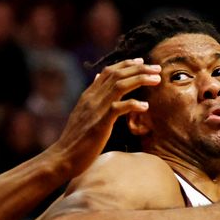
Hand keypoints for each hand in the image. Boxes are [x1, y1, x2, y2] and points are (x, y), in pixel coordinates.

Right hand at [48, 58, 161, 176]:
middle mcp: (91, 98)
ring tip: (156, 80)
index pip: (108, 71)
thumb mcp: (82, 113)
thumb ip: (92, 97)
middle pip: (117, 74)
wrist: (63, 157)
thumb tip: (97, 78)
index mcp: (88, 95)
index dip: (127, 64)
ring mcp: (95, 109)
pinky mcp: (99, 124)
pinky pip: (118, 108)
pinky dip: (133, 104)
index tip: (142, 62)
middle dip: (139, 68)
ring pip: (119, 85)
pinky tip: (145, 106)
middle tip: (157, 68)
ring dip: (140, 80)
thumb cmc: (75, 139)